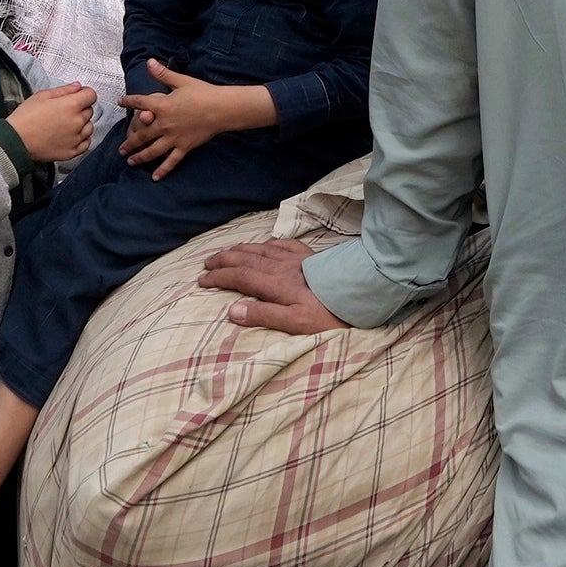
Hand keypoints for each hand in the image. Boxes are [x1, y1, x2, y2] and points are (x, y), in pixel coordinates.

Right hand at [8, 83, 100, 166]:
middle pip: (89, 110)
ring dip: (82, 124)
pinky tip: (70, 136)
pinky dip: (81, 139)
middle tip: (65, 110)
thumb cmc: (25, 118)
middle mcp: (77, 122)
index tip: (79, 95)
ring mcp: (76, 138)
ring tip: (66, 124)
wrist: (16, 141)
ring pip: (89, 127)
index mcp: (71, 105)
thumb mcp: (42, 96)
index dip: (84, 93)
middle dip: (80, 108)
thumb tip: (77, 87)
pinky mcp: (72, 152)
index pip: (91, 95)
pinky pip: (86, 143)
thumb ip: (63, 90)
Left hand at [118, 58, 271, 174]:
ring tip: (130, 162)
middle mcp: (164, 124)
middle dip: (129, 142)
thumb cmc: (203, 92)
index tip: (120, 102)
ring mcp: (173, 138)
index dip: (128, 101)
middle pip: (141, 134)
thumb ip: (163, 73)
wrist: (222, 108)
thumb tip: (149, 62)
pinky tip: (155, 177)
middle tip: (121, 148)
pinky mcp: (184, 147)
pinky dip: (163, 170)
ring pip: (152, 151)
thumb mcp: (181, 81)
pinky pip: (171, 161)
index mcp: (162, 106)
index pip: (139, 103)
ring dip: (139, 157)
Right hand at [198, 236, 348, 335]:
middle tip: (207, 263)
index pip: (239, 277)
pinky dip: (269, 243)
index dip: (219, 277)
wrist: (363, 291)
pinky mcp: (312, 256)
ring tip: (227, 251)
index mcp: (275, 284)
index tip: (202, 280)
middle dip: (223, 260)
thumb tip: (233, 310)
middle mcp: (282, 267)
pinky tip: (266, 244)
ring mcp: (297, 259)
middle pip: (246, 259)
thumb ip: (265, 316)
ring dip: (240, 249)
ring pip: (261, 249)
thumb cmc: (331, 312)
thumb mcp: (297, 323)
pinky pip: (284, 244)